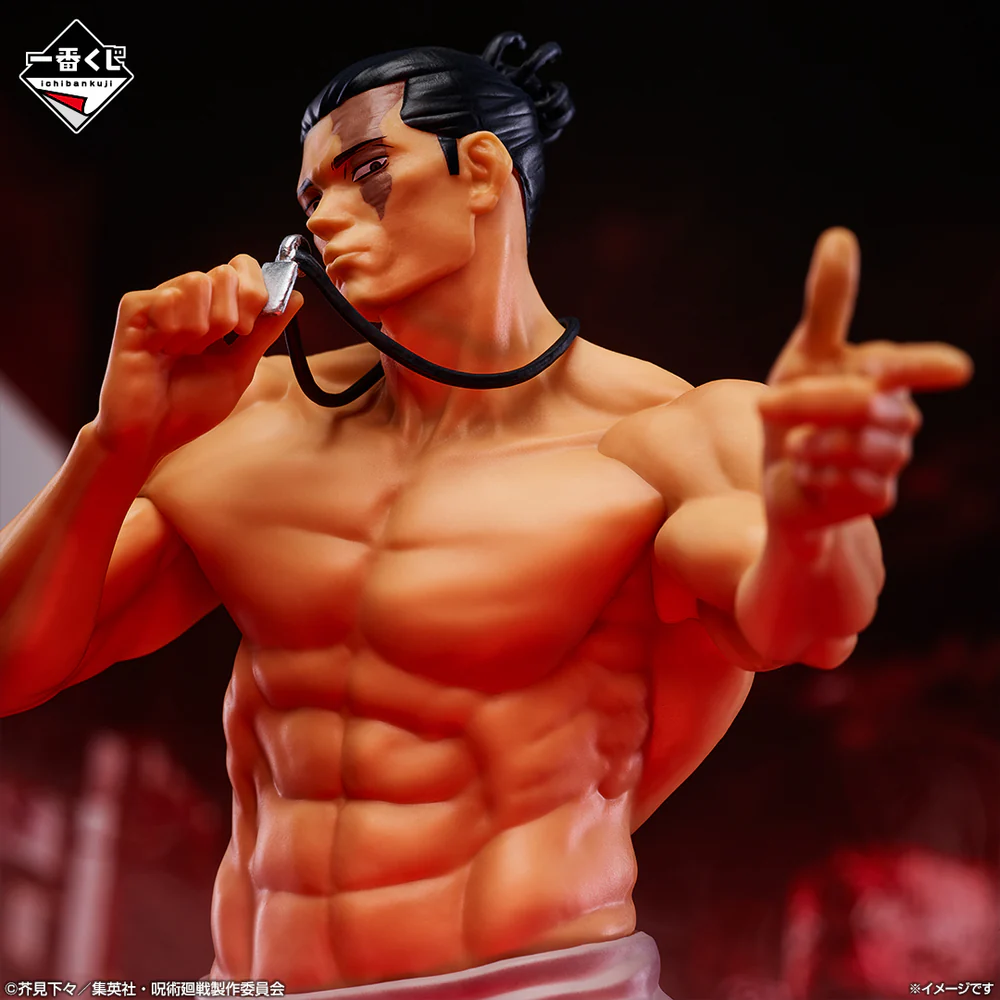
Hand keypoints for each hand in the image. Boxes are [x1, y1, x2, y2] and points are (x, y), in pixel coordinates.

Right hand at [95, 254, 301, 465]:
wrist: (152, 432)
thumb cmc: (191, 405)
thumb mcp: (240, 366)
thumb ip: (266, 331)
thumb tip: (296, 297)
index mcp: (215, 308)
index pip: (243, 268)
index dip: (256, 291)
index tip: (248, 330)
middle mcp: (188, 298)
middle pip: (226, 272)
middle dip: (232, 314)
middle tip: (213, 345)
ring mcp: (161, 300)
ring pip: (199, 281)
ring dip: (201, 328)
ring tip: (182, 352)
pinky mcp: (134, 307)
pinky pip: (171, 297)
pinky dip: (175, 331)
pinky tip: (160, 350)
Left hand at [759, 228, 971, 531]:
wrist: (786, 480)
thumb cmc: (798, 411)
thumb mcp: (805, 356)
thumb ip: (827, 304)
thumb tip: (839, 235)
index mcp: (887, 376)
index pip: (914, 366)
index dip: (921, 367)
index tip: (940, 369)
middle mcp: (899, 416)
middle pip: (863, 404)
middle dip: (808, 403)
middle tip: (764, 404)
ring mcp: (892, 460)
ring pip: (856, 447)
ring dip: (810, 444)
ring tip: (792, 445)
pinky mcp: (877, 497)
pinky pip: (844, 483)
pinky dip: (813, 478)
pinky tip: (804, 476)